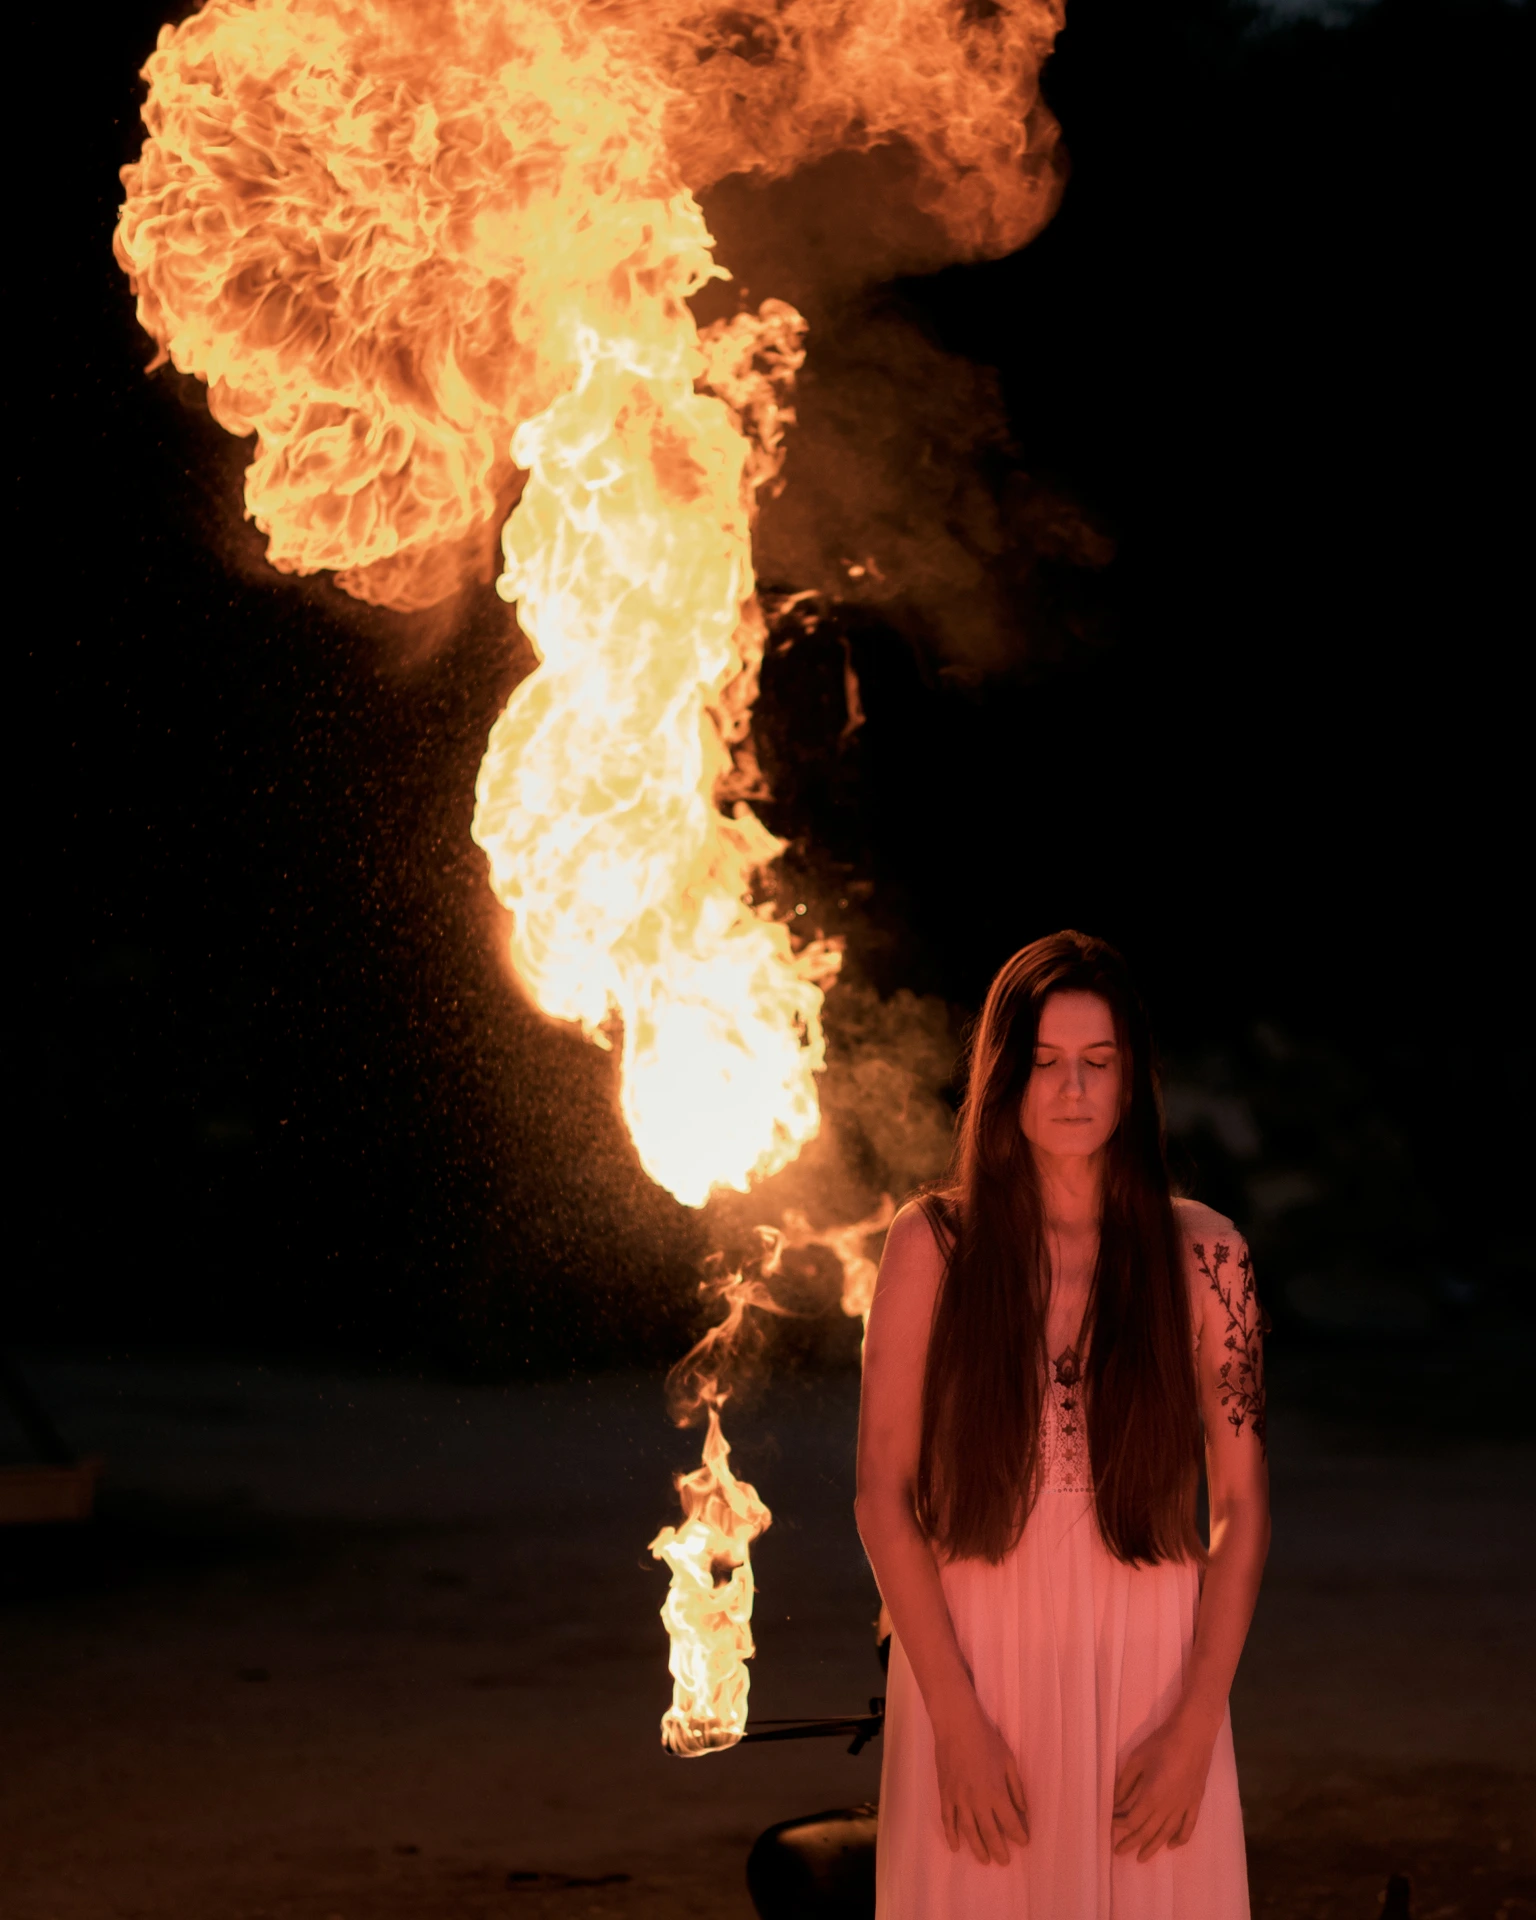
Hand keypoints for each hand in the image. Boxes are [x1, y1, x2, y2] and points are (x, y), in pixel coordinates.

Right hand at [932, 1698, 1028, 1865]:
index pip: (1010, 1822)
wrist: (956, 1725)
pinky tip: (956, 1847)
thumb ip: (1016, 1787)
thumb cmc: (986, 1739)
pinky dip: (951, 1835)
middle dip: (999, 1849)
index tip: (1024, 1842)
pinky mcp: (944, 1794)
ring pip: (968, 1832)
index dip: (1019, 1835)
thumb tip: (1023, 1809)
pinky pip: (947, 1820)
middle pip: (990, 1833)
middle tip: (1004, 1861)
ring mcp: (958, 1799)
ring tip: (985, 1860)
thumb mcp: (1008, 1760)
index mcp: (996, 1792)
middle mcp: (977, 1801)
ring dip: (977, 1848)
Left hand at [1112, 1715, 1214, 1861]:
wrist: (1193, 1734)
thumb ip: (1125, 1783)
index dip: (1120, 1824)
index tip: (1110, 1823)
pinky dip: (1180, 1839)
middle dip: (1131, 1842)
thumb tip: (1116, 1802)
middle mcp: (1168, 1807)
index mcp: (1152, 1796)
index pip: (1133, 1820)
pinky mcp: (1196, 1802)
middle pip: (1148, 1831)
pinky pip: (1188, 1827)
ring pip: (1167, 1834)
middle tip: (1118, 1851)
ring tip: (1141, 1858)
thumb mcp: (1137, 1759)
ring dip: (1153, 1847)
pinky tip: (1171, 1845)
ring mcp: (1184, 1807)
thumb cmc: (1162, 1744)